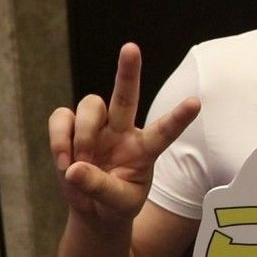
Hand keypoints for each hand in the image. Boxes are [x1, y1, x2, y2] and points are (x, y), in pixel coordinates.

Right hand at [49, 43, 199, 223]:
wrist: (94, 208)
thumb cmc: (115, 203)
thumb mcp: (119, 204)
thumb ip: (100, 188)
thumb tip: (74, 169)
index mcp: (144, 149)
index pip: (164, 131)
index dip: (179, 118)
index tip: (196, 103)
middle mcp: (123, 131)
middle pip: (126, 95)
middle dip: (128, 71)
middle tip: (131, 48)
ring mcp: (97, 127)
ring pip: (90, 105)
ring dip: (83, 134)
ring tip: (80, 162)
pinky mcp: (71, 128)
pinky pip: (61, 117)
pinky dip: (59, 138)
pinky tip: (64, 160)